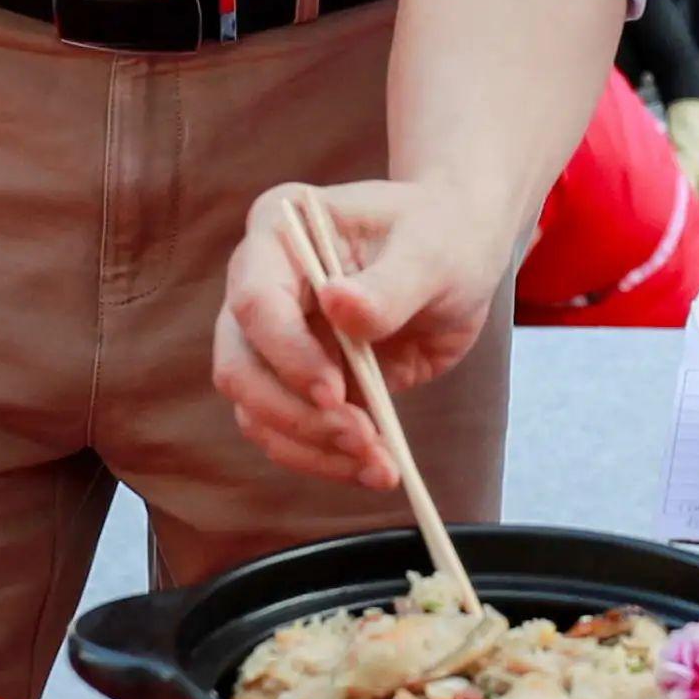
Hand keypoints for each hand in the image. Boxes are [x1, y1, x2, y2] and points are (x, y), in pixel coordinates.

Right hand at [212, 179, 496, 487]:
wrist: (457, 257)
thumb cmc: (441, 236)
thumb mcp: (431, 253)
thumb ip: (389, 284)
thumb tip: (339, 306)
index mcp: (278, 231)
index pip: (256, 301)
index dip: (288, 353)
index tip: (336, 392)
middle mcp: (260, 286)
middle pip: (241, 366)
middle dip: (296, 414)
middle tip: (361, 439)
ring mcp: (274, 339)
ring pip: (257, 411)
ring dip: (312, 447)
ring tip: (378, 464)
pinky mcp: (297, 381)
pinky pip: (290, 433)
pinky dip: (326, 459)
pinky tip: (375, 467)